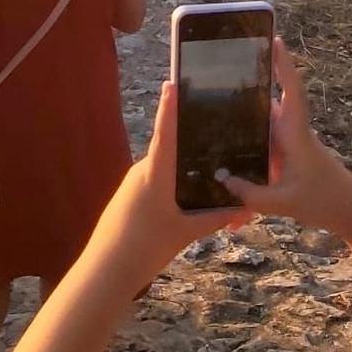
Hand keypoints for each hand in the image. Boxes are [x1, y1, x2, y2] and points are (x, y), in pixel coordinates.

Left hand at [107, 80, 248, 268]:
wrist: (106, 268)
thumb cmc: (145, 246)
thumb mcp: (185, 232)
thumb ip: (214, 218)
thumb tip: (244, 208)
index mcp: (155, 173)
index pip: (165, 133)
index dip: (170, 108)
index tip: (173, 82)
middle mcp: (142, 171)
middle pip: (169, 149)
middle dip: (191, 143)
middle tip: (217, 135)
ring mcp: (134, 183)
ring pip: (165, 169)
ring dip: (184, 169)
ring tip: (213, 172)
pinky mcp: (130, 196)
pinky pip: (156, 182)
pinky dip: (173, 184)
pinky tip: (189, 197)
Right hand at [219, 40, 351, 232]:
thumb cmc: (325, 202)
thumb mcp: (284, 203)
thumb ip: (252, 194)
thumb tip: (222, 180)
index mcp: (297, 134)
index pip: (292, 90)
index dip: (284, 64)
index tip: (275, 39)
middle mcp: (295, 132)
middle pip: (275, 98)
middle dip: (257, 79)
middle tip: (230, 63)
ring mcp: (294, 143)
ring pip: (270, 118)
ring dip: (252, 107)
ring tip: (220, 97)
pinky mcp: (292, 155)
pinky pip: (269, 137)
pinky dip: (253, 132)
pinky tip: (233, 137)